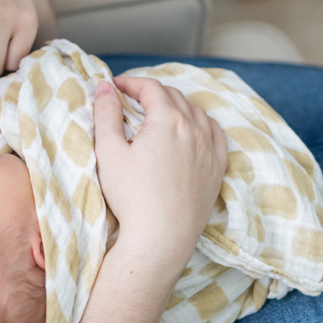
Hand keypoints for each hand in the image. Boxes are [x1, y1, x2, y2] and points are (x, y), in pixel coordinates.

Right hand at [93, 76, 227, 275]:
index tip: (116, 87)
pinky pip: (216, 135)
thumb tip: (106, 87)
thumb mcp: (108, 151)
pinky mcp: (217, 170)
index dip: (131, 82)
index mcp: (168, 120)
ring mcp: (209, 150)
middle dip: (151, 92)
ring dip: (176, 105)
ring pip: (196, 112)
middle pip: (174, 96)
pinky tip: (194, 128)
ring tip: (159, 112)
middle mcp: (194, 129)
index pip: (151, 88)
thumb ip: (106, 114)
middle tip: (132, 99)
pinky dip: (203, 123)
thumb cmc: (131, 197)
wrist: (160, 240)